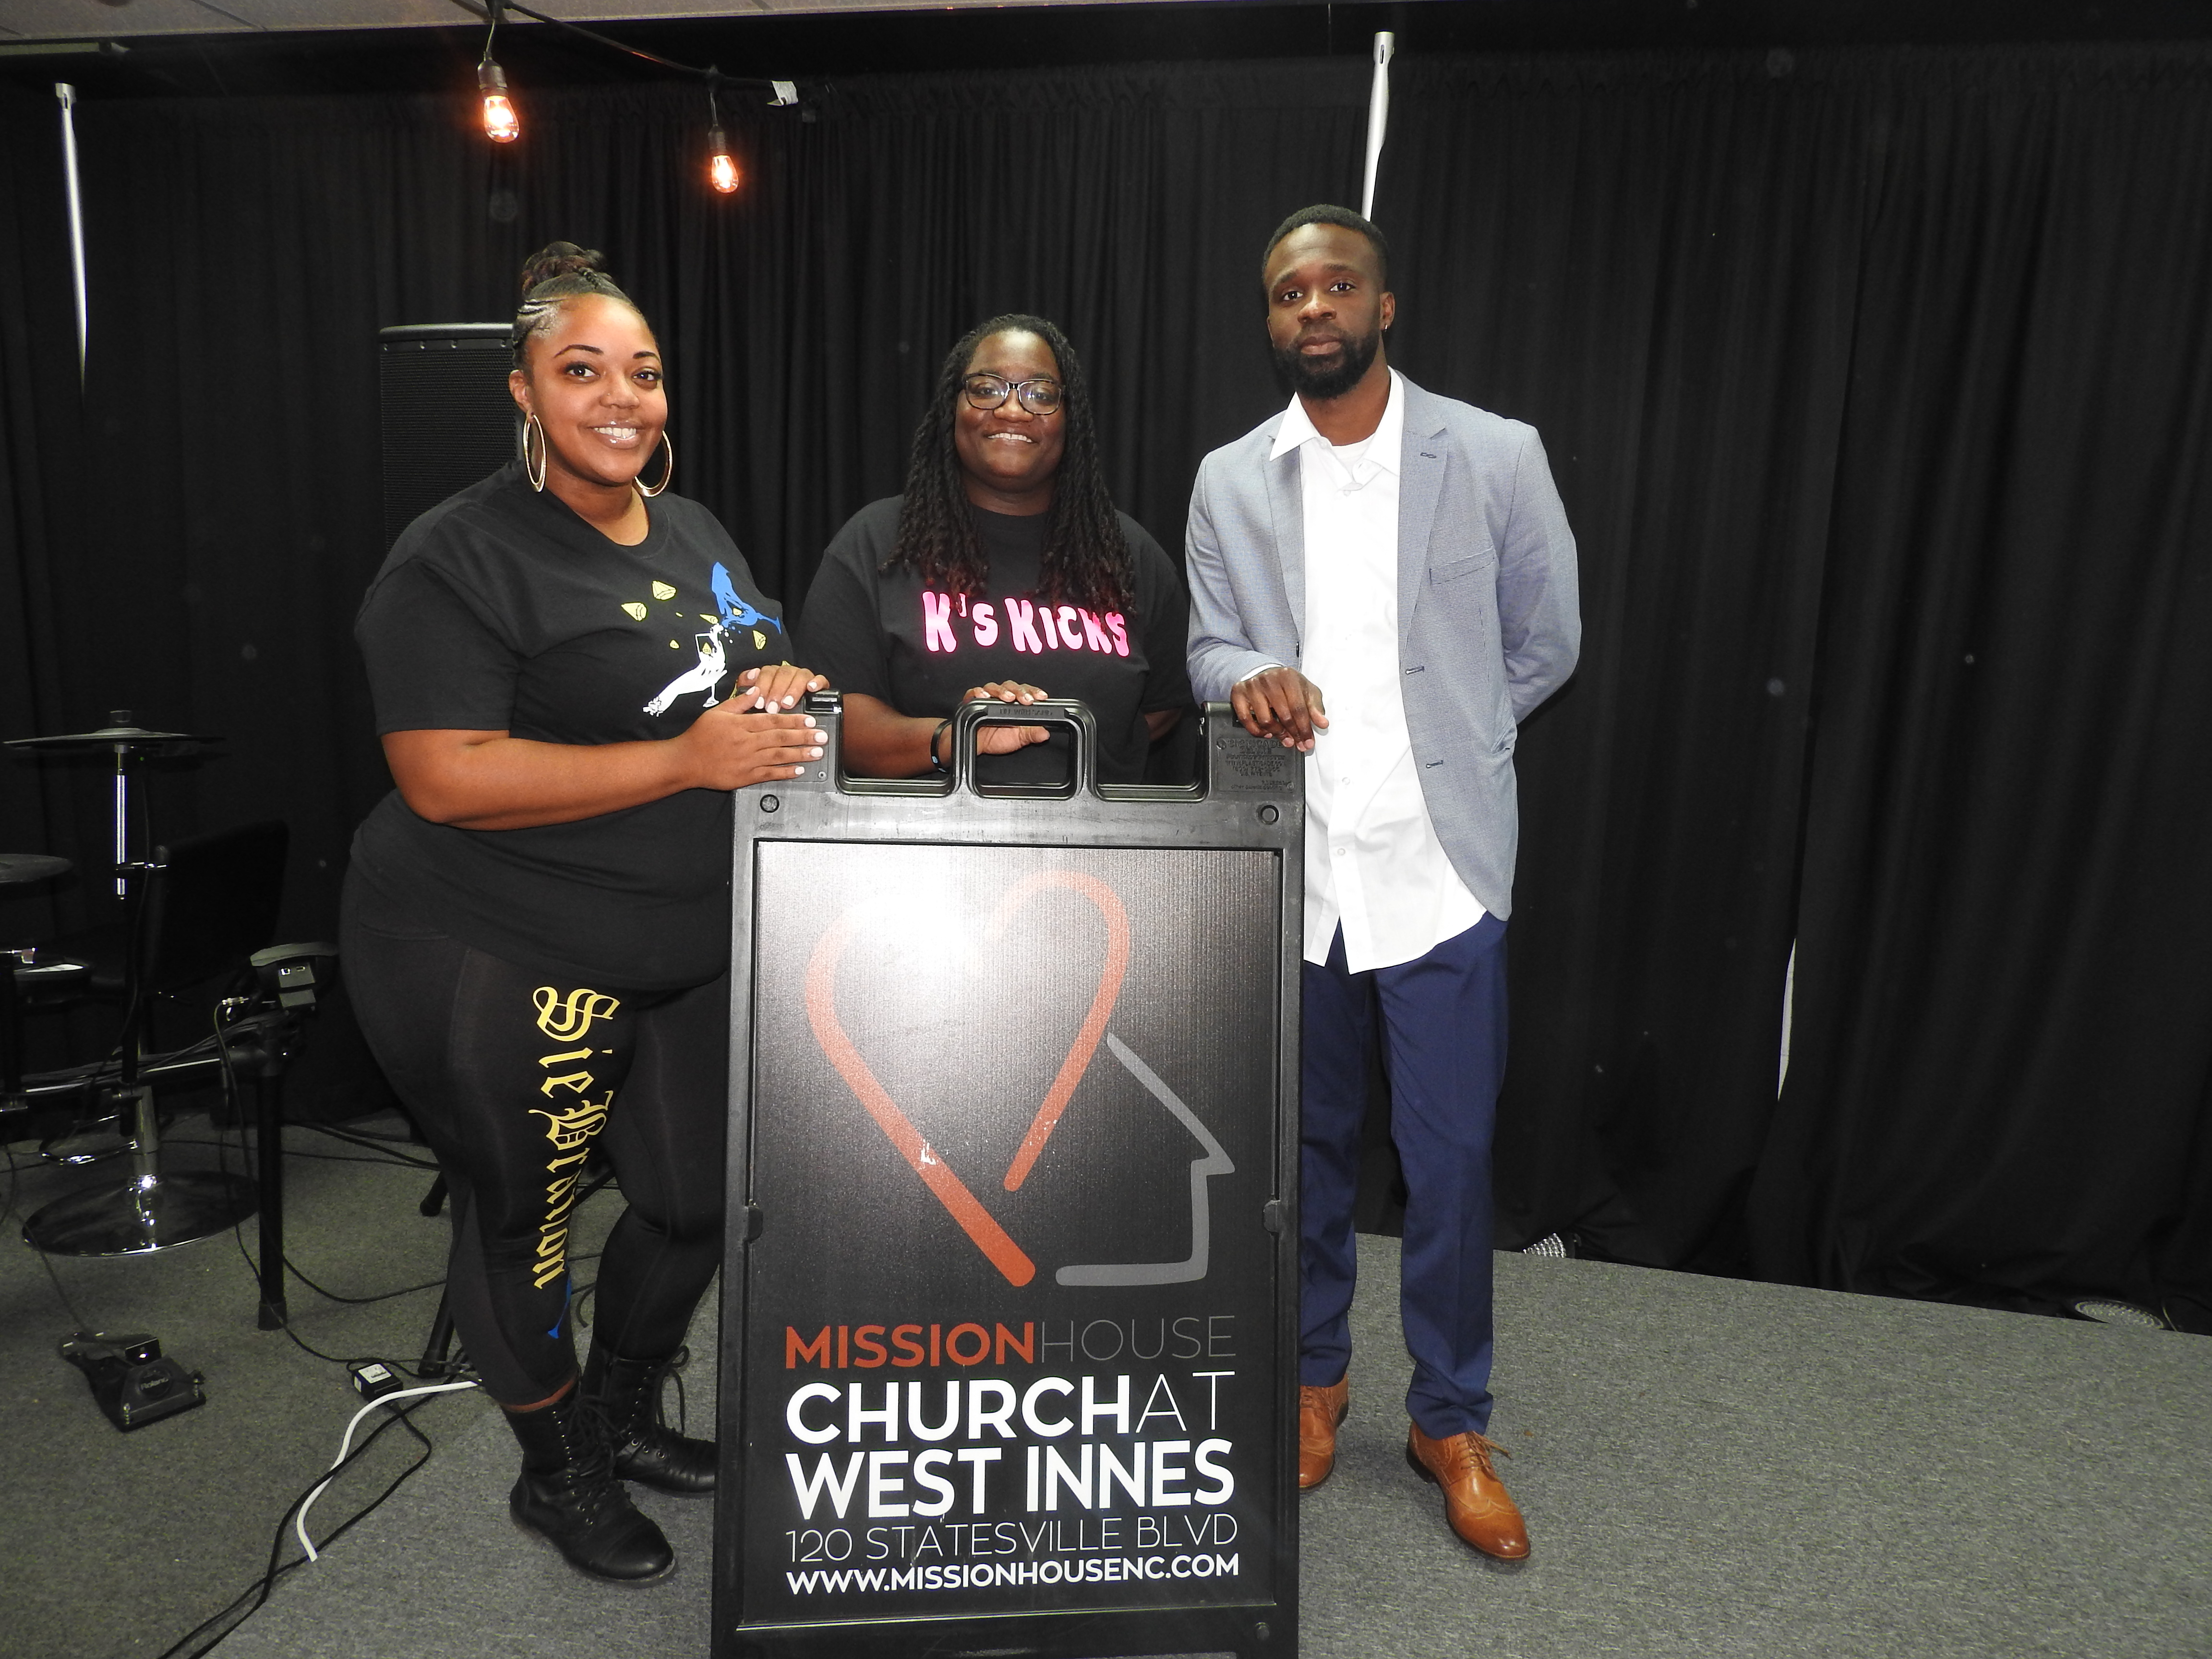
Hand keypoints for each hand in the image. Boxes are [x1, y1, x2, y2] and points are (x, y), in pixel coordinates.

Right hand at [678, 697, 824, 789]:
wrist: (686, 761)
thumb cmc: (701, 735)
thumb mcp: (718, 712)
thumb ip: (740, 702)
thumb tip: (758, 689)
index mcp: (742, 725)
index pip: (773, 721)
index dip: (794, 721)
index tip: (810, 720)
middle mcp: (746, 742)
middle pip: (780, 738)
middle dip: (804, 737)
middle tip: (822, 736)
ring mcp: (746, 761)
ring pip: (778, 756)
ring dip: (800, 754)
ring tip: (817, 753)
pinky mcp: (744, 777)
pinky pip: (769, 774)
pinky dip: (785, 772)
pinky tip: (799, 770)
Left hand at [737, 663, 828, 710]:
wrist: (790, 719)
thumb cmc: (768, 707)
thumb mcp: (752, 699)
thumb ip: (746, 686)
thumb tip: (751, 675)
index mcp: (772, 674)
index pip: (767, 673)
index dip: (763, 687)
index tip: (759, 703)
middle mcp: (788, 673)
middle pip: (783, 674)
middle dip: (776, 691)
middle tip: (772, 708)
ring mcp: (803, 677)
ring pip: (800, 675)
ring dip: (793, 690)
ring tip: (787, 704)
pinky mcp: (819, 684)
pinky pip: (820, 679)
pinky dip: (816, 682)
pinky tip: (811, 689)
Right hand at [962, 681, 1051, 756]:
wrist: (976, 745)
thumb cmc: (996, 739)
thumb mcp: (1018, 739)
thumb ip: (1032, 735)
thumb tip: (1045, 734)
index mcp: (1015, 704)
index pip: (1026, 691)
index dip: (1034, 691)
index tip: (1041, 697)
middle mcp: (1001, 698)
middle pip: (1010, 686)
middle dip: (1019, 691)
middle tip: (1025, 699)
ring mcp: (986, 698)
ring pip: (994, 687)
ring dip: (1002, 691)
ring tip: (1008, 698)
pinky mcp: (971, 700)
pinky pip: (974, 692)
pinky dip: (978, 692)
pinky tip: (984, 696)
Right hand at [1232, 667, 1327, 750]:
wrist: (1265, 673)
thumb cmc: (1287, 684)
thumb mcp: (1306, 690)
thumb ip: (1315, 707)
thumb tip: (1322, 723)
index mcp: (1288, 676)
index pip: (1299, 708)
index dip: (1305, 728)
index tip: (1308, 742)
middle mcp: (1269, 679)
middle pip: (1284, 715)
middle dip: (1293, 734)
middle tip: (1298, 743)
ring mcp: (1252, 686)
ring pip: (1265, 720)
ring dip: (1277, 733)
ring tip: (1284, 737)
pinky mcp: (1238, 693)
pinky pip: (1246, 720)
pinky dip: (1257, 731)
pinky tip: (1267, 733)